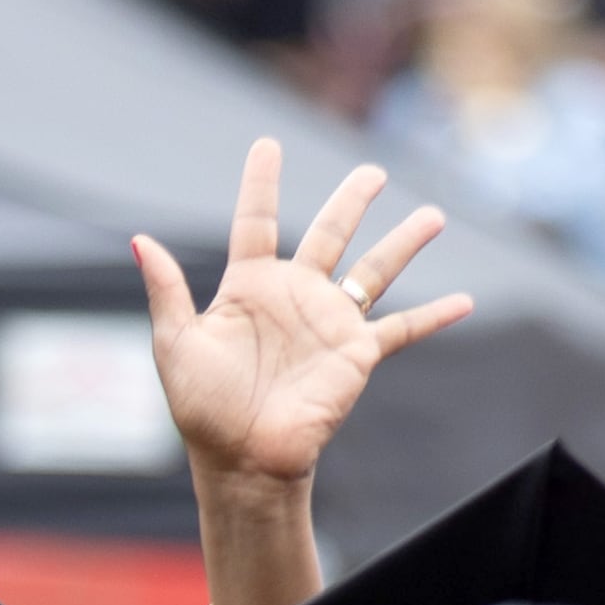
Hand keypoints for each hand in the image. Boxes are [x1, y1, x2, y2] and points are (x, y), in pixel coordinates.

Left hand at [137, 140, 471, 492]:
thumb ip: (166, 290)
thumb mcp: (176, 344)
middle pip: (329, 233)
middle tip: (371, 172)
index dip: (260, 184)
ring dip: (404, 242)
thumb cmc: (203, 409)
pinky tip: (464, 303)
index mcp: (249, 287)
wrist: (242, 459)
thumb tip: (140, 239)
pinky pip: (402, 328)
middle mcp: (295, 297)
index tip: (266, 145)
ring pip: (375, 269)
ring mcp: (330, 322)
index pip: (256, 222)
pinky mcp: (356, 353)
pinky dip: (435, 316)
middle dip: (351, 201)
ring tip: (434, 214)